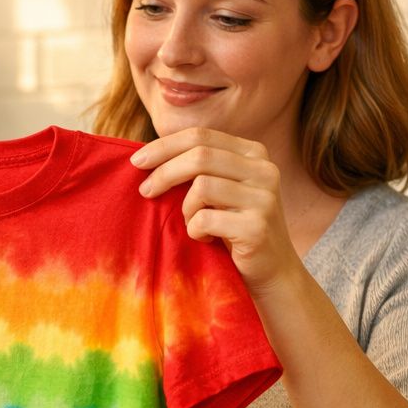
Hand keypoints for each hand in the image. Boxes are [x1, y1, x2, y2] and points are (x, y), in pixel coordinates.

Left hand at [130, 127, 297, 292]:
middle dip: (164, 172)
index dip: (164, 146)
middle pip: (199, 156)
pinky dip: (195, 231)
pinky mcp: (257, 227)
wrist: (271, 271)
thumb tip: (146, 156)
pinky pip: (205, 219)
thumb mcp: (220, 190)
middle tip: (144, 191)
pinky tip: (206, 239)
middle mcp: (263, 170)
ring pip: (201, 187)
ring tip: (193, 224)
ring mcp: (263, 198)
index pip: (201, 136)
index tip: (137, 161)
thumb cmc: (234, 228)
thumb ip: (198, 168)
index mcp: (253, 153)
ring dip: (186, 209)